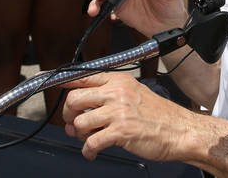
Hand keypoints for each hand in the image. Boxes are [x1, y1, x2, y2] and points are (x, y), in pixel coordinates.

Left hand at [64, 72, 192, 160]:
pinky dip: (88, 151)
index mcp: (120, 81)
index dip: (60, 79)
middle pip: (74, 99)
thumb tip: (82, 106)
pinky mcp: (121, 131)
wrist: (180, 130)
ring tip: (89, 139)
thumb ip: (109, 95)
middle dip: (68, 115)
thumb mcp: (135, 94)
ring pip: (79, 122)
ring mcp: (119, 111)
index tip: (46, 80)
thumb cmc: (159, 115)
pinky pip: (91, 142)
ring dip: (79, 135)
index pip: (83, 76)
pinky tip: (93, 152)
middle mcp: (117, 93)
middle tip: (73, 124)